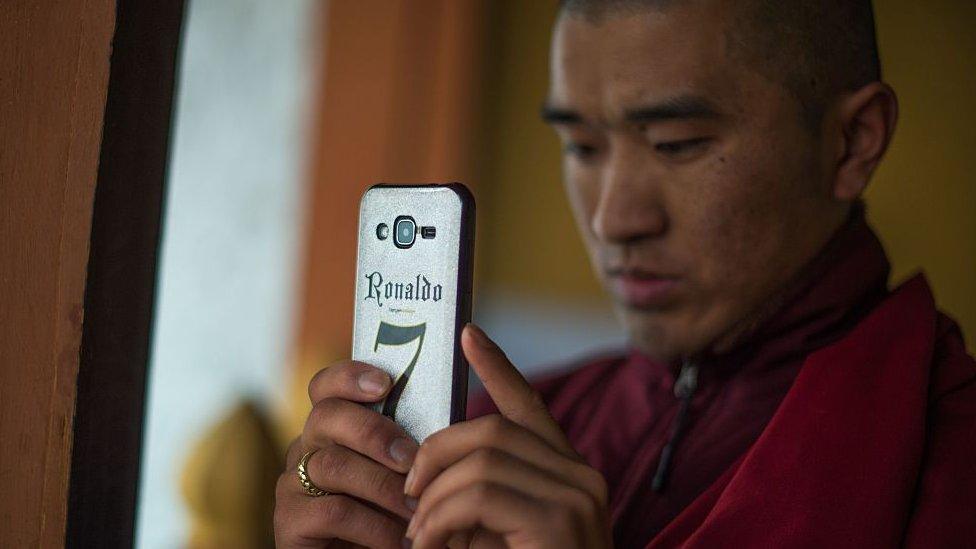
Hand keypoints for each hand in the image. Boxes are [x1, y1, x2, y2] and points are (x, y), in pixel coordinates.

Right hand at [274, 360, 417, 547]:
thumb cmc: (390, 517)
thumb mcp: (400, 476)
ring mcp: (292, 484)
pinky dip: (374, 526)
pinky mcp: (289, 522)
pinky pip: (332, 512)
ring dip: (382, 486)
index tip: (385, 382)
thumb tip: (448, 424)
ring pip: (333, 465)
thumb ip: (410, 448)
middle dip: (374, 432)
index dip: (350, 376)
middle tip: (411, 458)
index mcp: (332, 429)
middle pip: (326, 416)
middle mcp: (306, 449)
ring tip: (417, 507)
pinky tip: (400, 540)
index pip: (326, 387)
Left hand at [404, 324, 611, 548]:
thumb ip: (480, 496)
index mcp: (568, 474)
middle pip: (493, 429)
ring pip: (481, 460)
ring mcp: (576, 497)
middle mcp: (581, 477)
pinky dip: (440, 520)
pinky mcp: (559, 523)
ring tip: (418, 535)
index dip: (497, 368)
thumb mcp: (501, 531)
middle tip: (408, 494)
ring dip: (434, 498)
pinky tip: (429, 545)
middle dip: (436, 455)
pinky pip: (479, 496)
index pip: (530, 407)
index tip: (468, 334)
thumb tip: (426, 472)